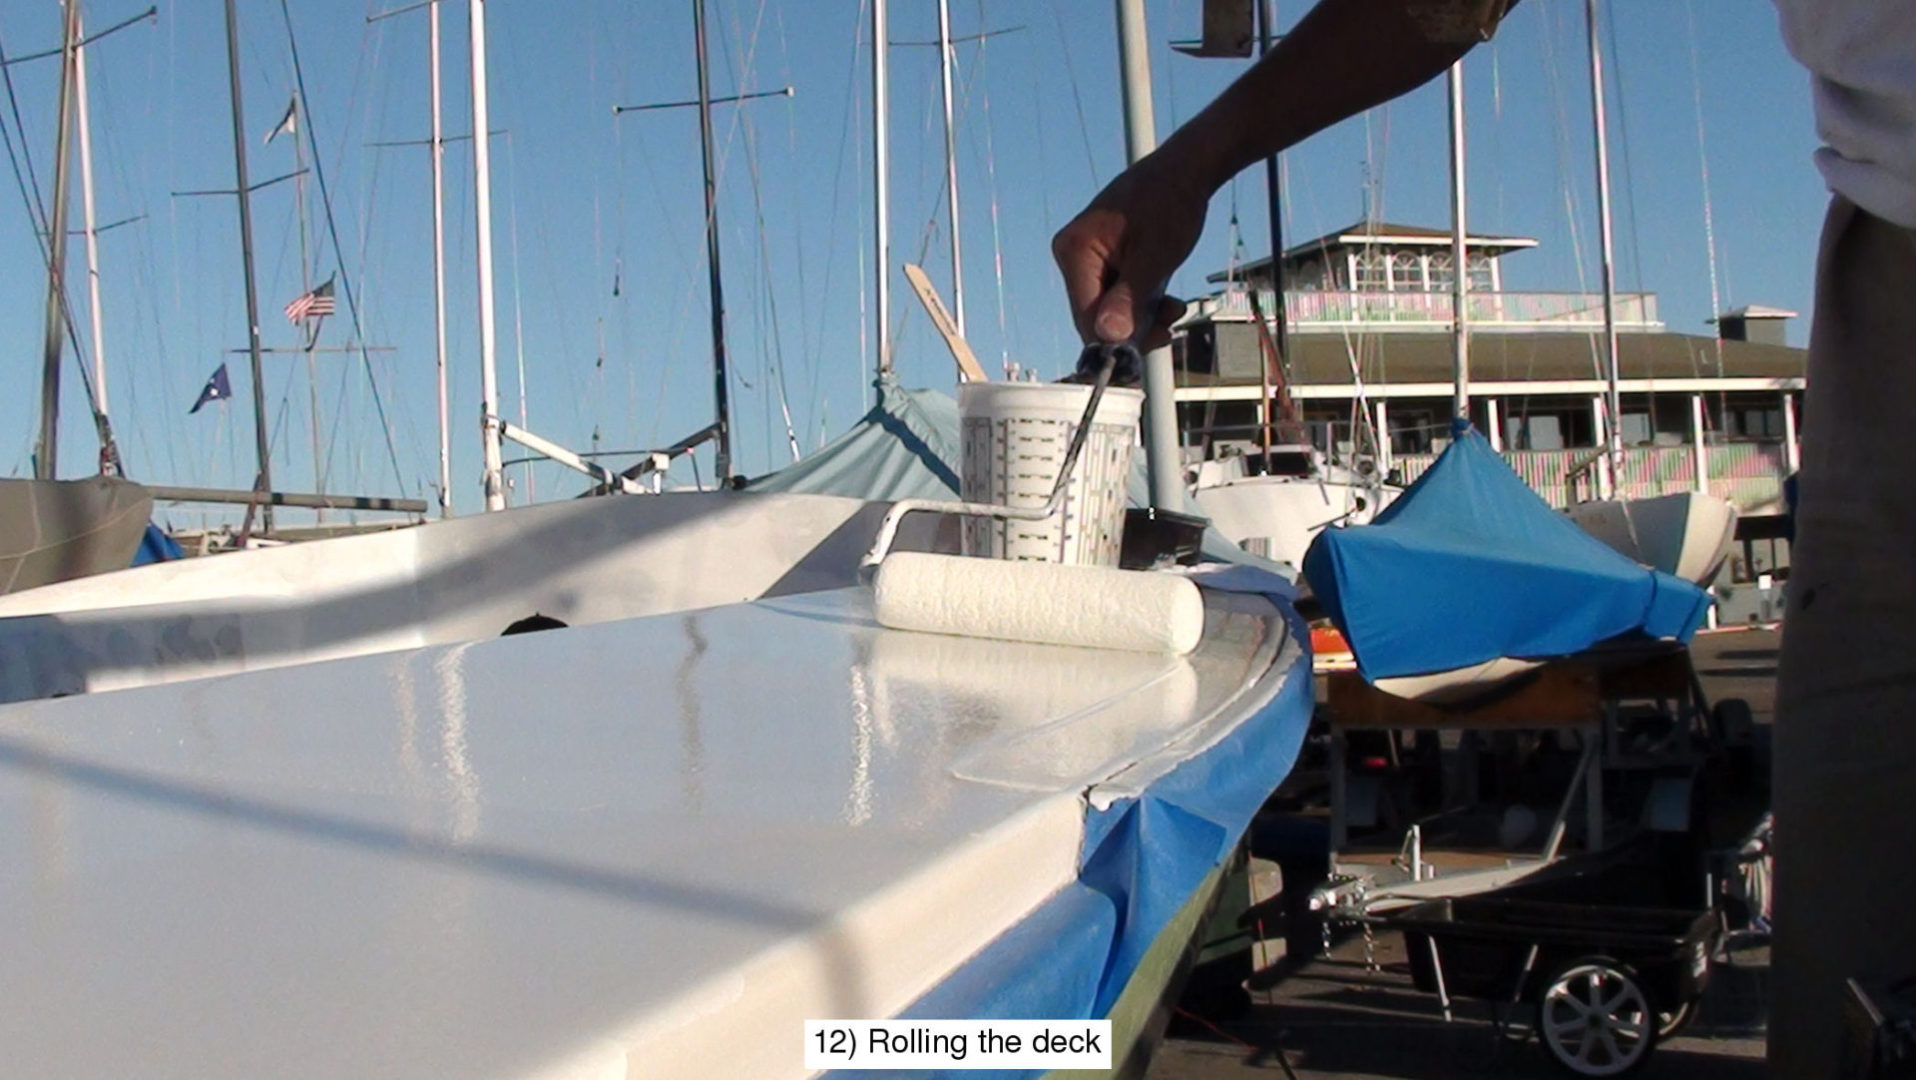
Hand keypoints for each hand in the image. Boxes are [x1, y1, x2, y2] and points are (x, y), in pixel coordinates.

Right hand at [1052, 154, 1205, 349]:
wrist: (1185, 170)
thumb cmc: (1171, 201)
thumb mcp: (1155, 256)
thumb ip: (1130, 299)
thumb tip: (1108, 337)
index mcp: (1075, 251)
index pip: (1086, 316)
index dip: (1115, 340)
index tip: (1149, 347)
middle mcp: (1073, 256)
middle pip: (1095, 317)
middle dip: (1133, 327)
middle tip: (1169, 324)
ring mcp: (1086, 259)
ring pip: (1109, 311)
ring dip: (1142, 317)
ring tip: (1173, 307)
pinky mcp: (1103, 261)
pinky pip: (1116, 297)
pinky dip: (1141, 304)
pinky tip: (1164, 299)